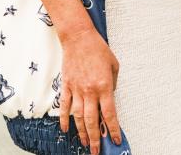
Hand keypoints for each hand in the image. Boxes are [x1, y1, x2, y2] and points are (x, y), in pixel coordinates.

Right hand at [59, 27, 121, 152]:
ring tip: (84, 144)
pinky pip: (64, 107)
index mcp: (104, 86)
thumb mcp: (114, 65)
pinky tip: (65, 130)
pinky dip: (64, 120)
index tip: (116, 140)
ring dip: (81, 133)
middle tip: (96, 151)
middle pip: (91, 121)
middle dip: (95, 138)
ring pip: (77, 117)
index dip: (113, 129)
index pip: (109, 114)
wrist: (79, 37)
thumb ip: (113, 84)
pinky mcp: (66, 86)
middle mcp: (90, 91)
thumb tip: (109, 98)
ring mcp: (76, 89)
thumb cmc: (98, 49)